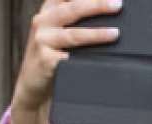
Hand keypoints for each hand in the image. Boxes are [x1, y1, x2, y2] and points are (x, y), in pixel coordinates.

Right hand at [9, 0, 121, 123]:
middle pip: (73, 9)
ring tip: (115, 33)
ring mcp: (42, 41)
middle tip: (118, 5)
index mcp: (50, 10)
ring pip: (73, 35)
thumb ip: (76, 19)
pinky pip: (67, 59)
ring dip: (96, 34)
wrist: (34, 87)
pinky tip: (97, 61)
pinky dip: (84, 60)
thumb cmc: (52, 56)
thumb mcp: (59, 31)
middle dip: (97, 5)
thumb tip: (109, 11)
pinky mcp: (45, 61)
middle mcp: (43, 22)